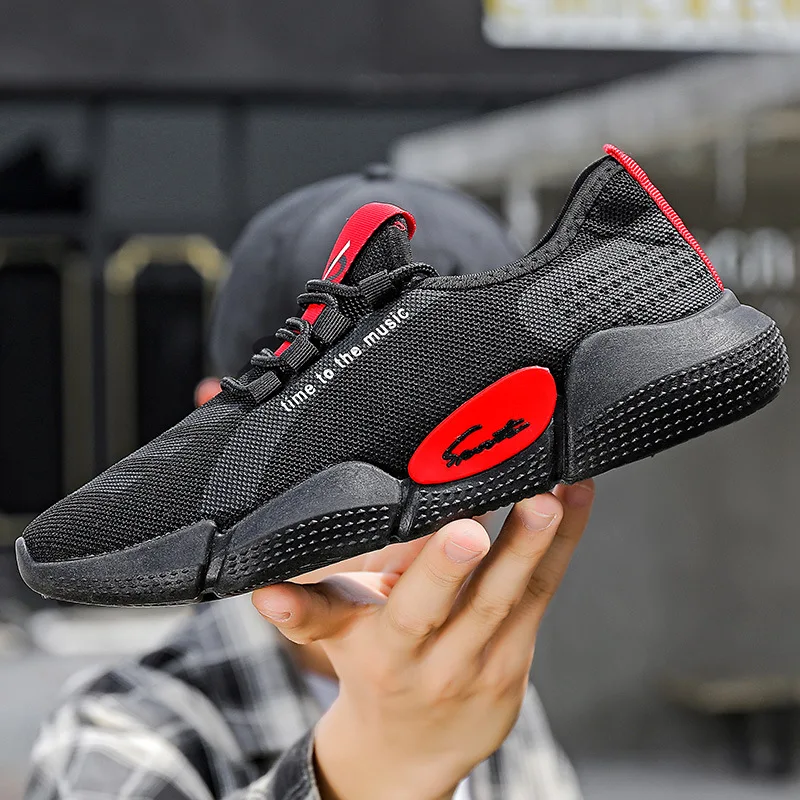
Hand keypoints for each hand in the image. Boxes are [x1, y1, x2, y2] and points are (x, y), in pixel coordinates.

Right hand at [252, 482, 593, 799]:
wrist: (409, 751)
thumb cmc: (372, 668)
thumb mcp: (338, 638)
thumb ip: (311, 607)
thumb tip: (264, 588)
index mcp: (380, 648)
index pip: (390, 609)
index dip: (419, 573)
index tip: (447, 531)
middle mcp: (430, 659)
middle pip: (452, 605)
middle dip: (473, 558)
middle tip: (504, 509)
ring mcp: (480, 662)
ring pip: (510, 596)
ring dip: (536, 543)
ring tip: (554, 491)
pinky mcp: (518, 658)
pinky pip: (541, 596)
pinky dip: (561, 546)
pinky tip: (576, 497)